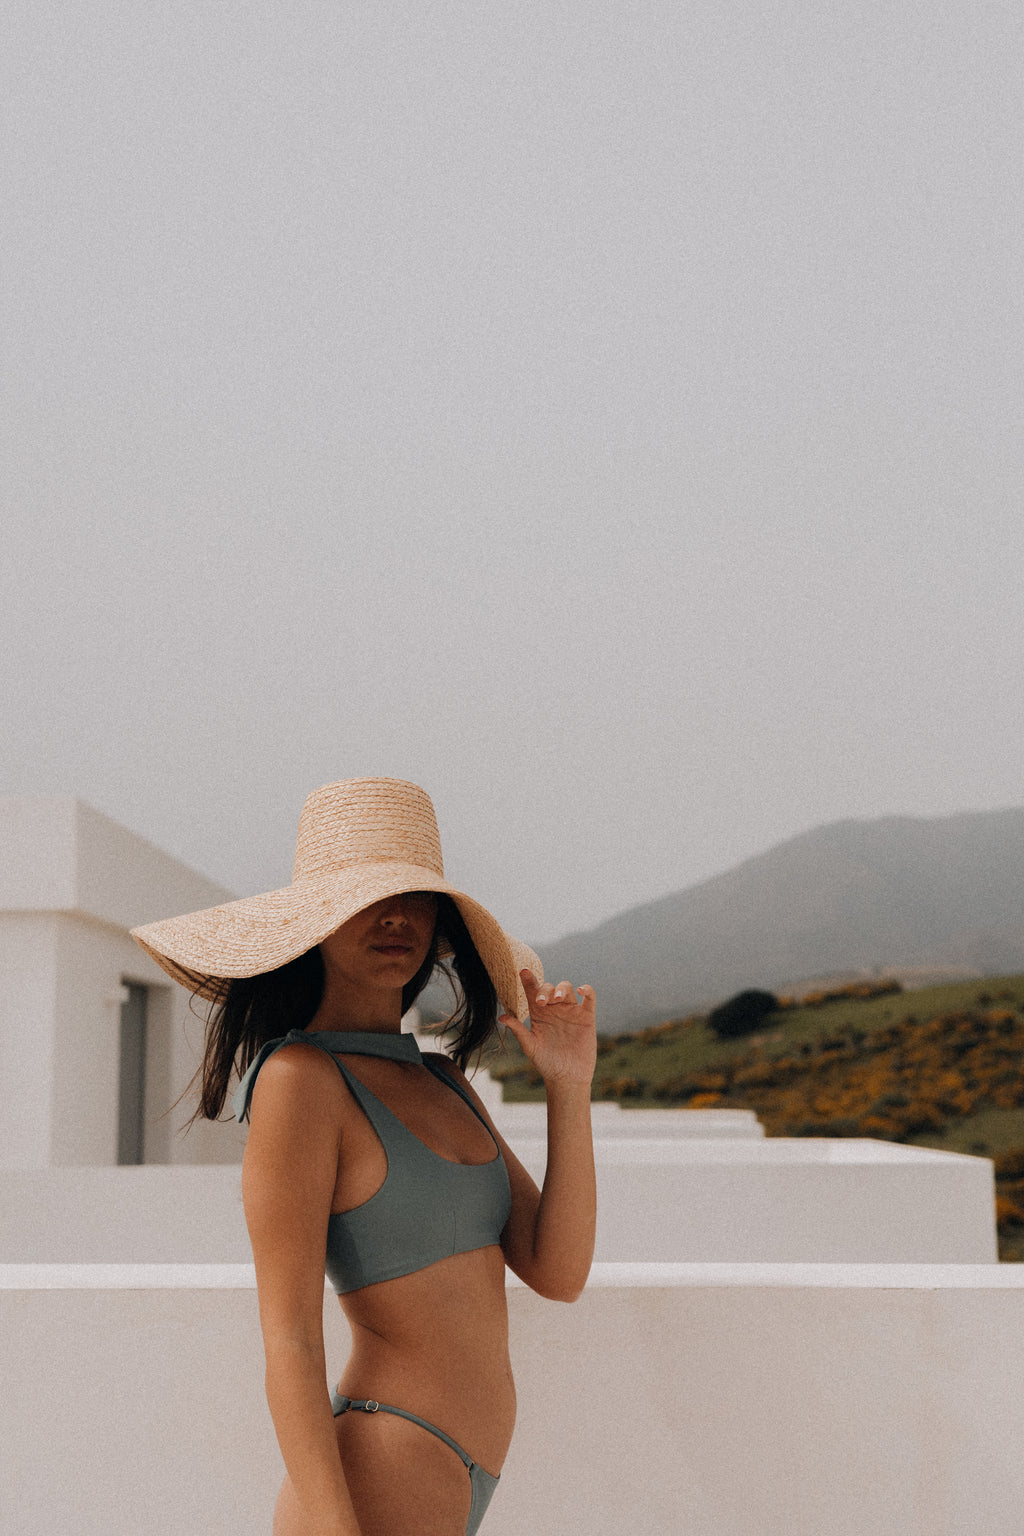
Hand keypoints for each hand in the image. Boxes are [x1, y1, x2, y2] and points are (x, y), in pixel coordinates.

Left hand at [501, 969, 596, 1087]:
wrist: (567, 1078)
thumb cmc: (546, 1063)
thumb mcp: (530, 1046)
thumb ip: (518, 1030)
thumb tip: (501, 1016)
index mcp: (539, 1013)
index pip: (532, 992)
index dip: (528, 980)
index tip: (523, 971)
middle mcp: (554, 1009)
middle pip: (549, 988)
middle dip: (544, 990)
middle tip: (540, 1002)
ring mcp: (571, 1011)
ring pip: (567, 988)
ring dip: (561, 989)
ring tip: (558, 998)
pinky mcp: (587, 1017)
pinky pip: (589, 998)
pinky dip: (587, 990)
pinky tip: (581, 990)